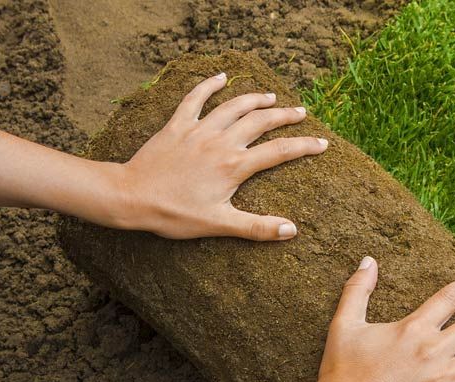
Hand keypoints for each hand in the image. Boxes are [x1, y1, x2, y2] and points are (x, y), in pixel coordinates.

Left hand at [114, 72, 326, 239]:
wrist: (132, 196)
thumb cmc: (175, 214)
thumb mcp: (219, 225)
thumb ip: (257, 227)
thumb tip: (290, 230)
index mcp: (234, 166)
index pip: (279, 152)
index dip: (304, 147)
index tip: (322, 143)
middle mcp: (220, 142)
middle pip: (260, 121)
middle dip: (284, 116)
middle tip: (301, 114)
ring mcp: (198, 130)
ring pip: (233, 106)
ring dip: (254, 99)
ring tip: (271, 96)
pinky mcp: (177, 125)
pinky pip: (195, 98)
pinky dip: (209, 85)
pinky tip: (221, 77)